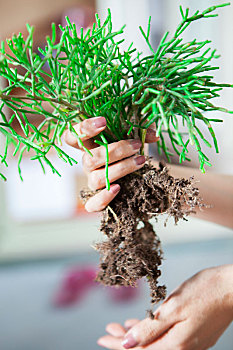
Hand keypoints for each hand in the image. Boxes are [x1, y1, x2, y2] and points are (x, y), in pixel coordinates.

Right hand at [64, 117, 158, 211]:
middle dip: (115, 151)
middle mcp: (87, 163)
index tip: (103, 122)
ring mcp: (91, 182)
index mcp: (89, 145)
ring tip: (140, 161)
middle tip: (136, 146)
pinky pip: (93, 204)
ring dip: (120, 169)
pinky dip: (104, 198)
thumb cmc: (130, 150)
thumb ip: (141, 132)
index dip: (83, 129)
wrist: (136, 176)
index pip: (72, 136)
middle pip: (88, 159)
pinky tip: (118, 188)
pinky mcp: (96, 200)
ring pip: (96, 179)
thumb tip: (153, 135)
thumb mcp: (133, 135)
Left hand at [97, 265, 232, 349]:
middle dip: (124, 340)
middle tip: (108, 330)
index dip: (118, 344)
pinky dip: (151, 331)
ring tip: (120, 326)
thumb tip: (127, 344)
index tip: (102, 337)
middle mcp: (183, 349)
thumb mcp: (172, 307)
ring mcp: (190, 343)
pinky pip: (166, 337)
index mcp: (176, 344)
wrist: (232, 288)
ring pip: (155, 342)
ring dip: (137, 335)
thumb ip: (150, 329)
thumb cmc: (204, 292)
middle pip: (146, 349)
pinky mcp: (195, 334)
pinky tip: (143, 323)